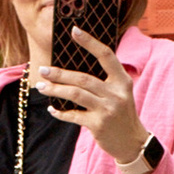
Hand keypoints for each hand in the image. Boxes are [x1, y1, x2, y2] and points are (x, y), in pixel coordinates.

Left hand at [30, 28, 148, 168]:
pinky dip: (60, 112)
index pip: (106, 55)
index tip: (74, 31)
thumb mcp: (120, 93)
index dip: (90, 42)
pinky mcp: (98, 125)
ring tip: (41, 87)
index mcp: (122, 81)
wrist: (132, 142)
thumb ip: (104, 81)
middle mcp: (116, 93)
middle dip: (59, 73)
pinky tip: (52, 109)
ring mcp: (107, 109)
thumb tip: (71, 68)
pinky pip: (73, 115)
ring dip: (55, 90)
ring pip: (75, 94)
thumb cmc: (121, 113)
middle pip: (82, 78)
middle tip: (43, 69)